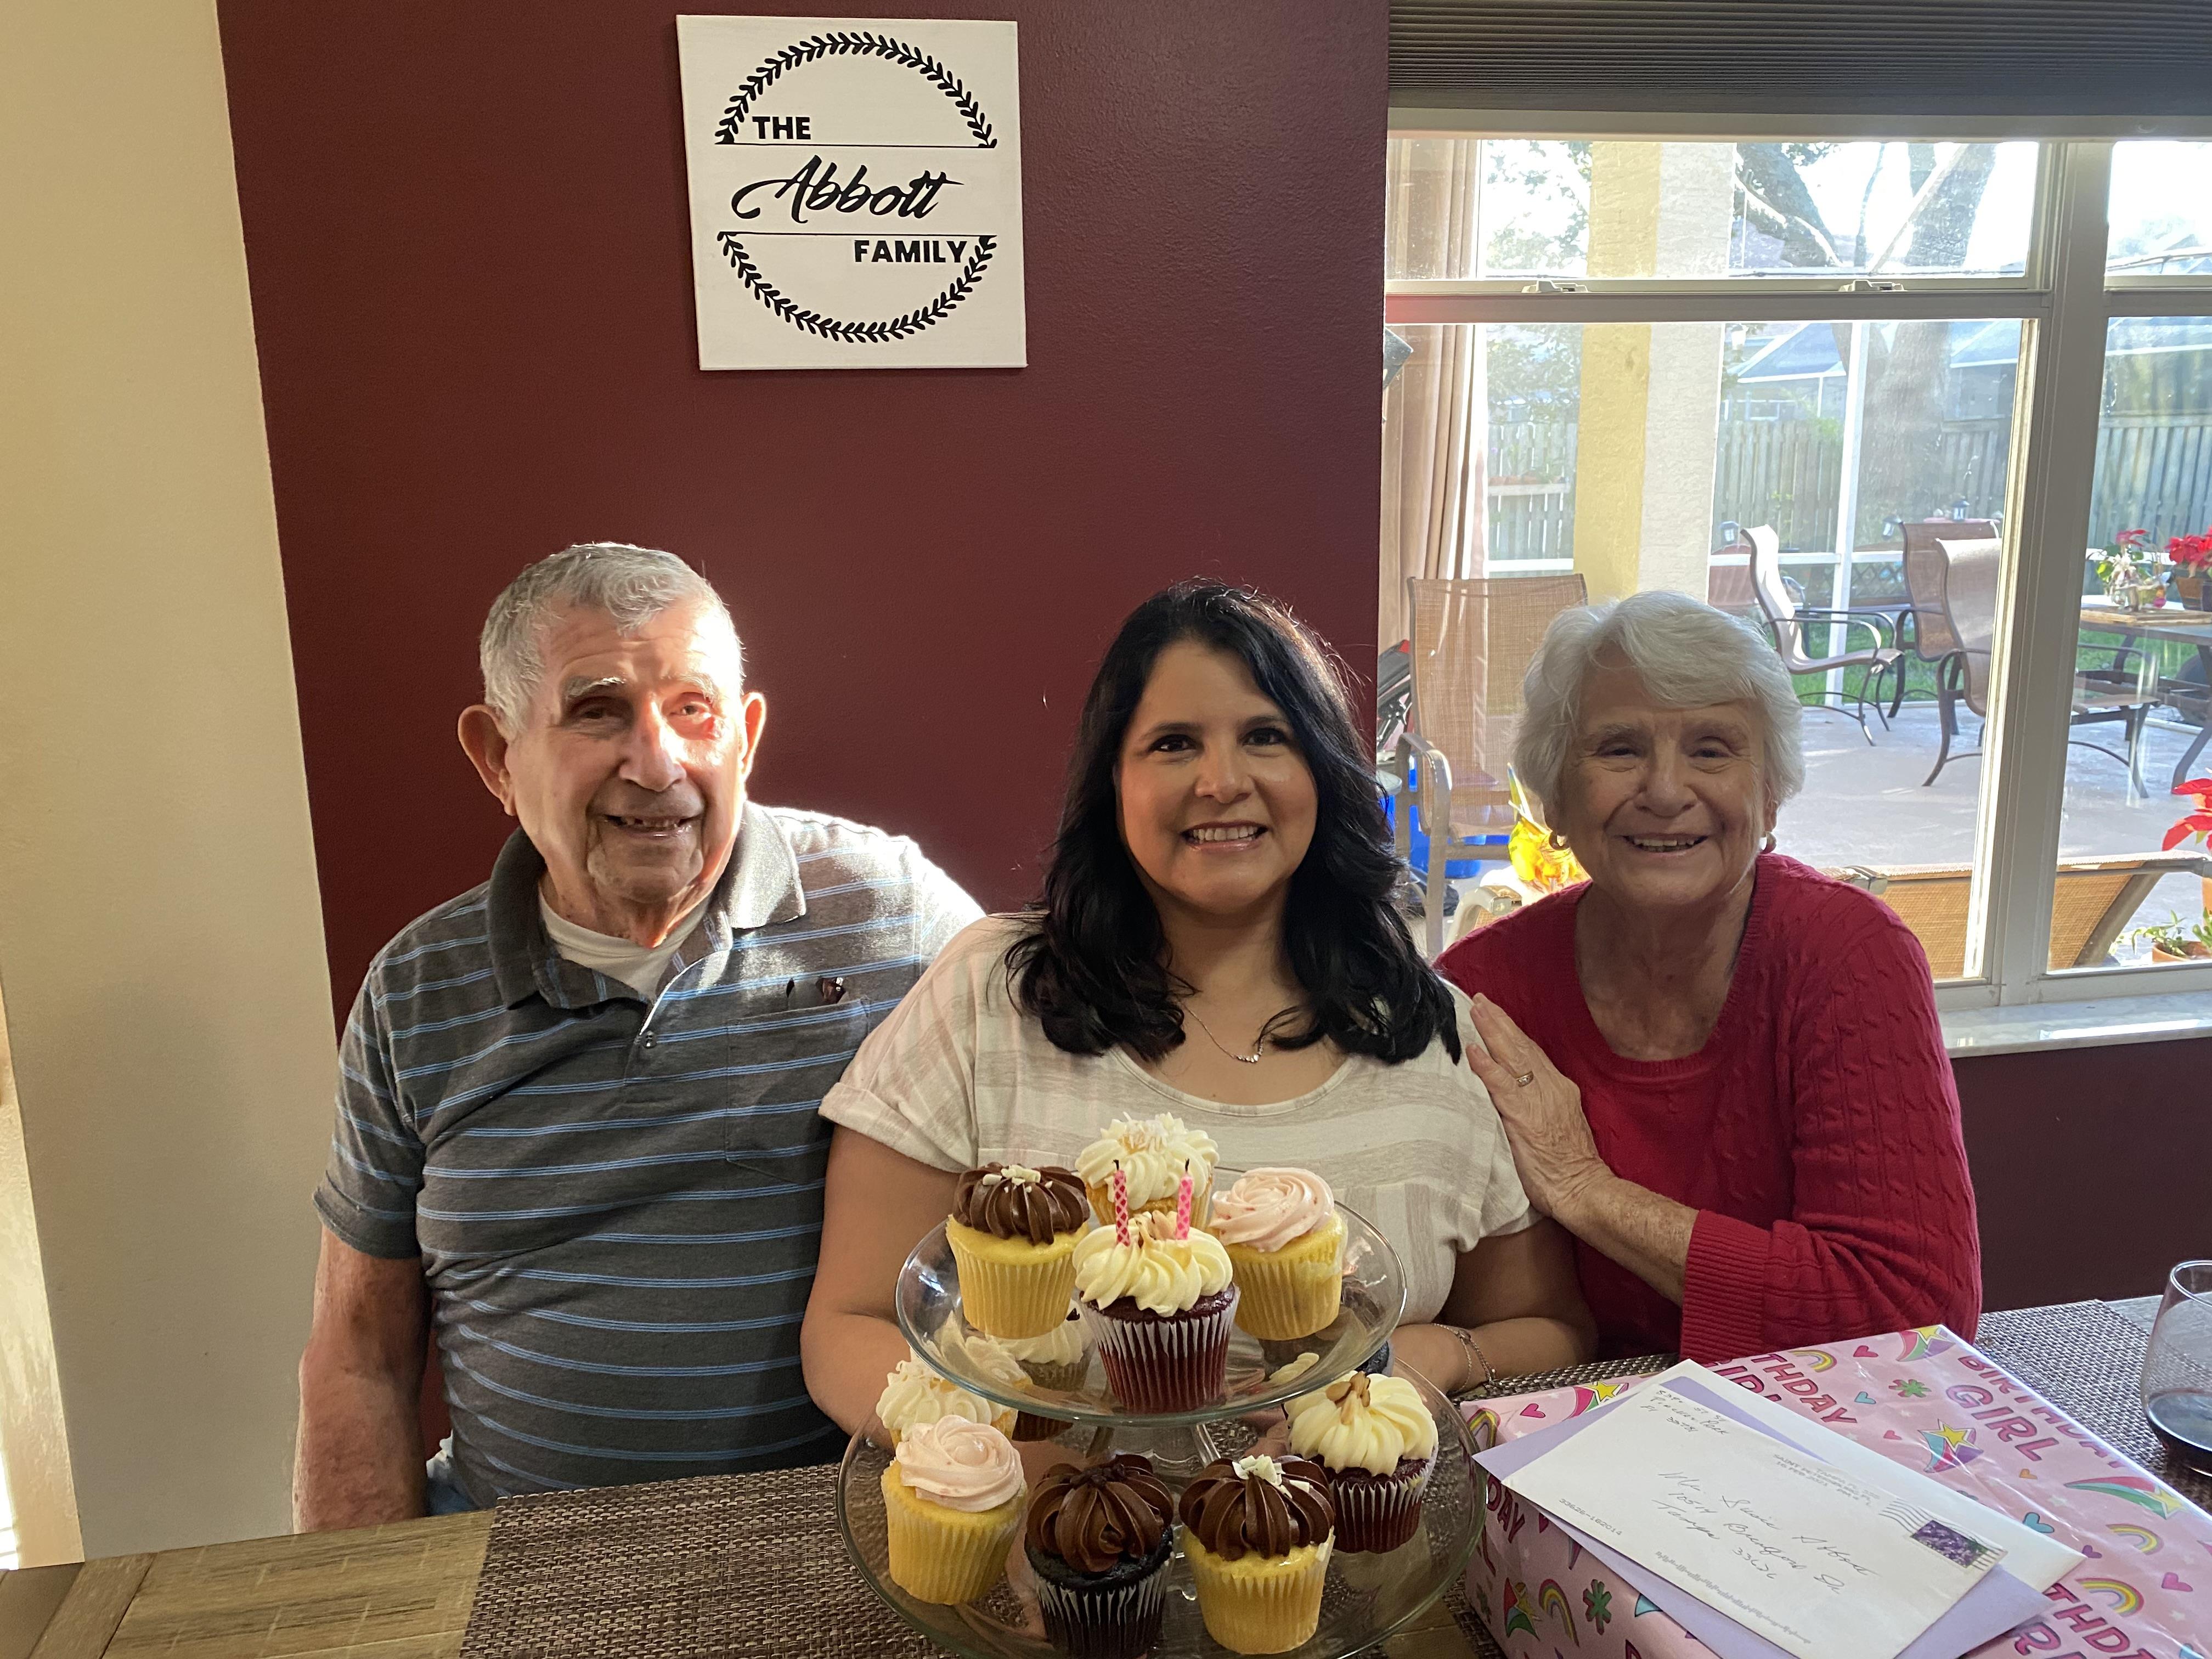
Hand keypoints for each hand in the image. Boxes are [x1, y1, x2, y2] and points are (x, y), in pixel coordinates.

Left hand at [1463, 994, 1610, 1221]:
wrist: (1583, 1189)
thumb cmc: (1569, 1168)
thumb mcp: (1557, 1126)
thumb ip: (1540, 1106)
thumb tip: (1519, 1095)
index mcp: (1559, 1090)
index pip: (1533, 1054)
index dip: (1513, 1033)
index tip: (1497, 1015)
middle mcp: (1551, 1088)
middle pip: (1522, 1047)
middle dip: (1500, 1022)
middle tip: (1480, 1000)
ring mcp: (1538, 1100)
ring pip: (1512, 1057)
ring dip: (1491, 1032)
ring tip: (1475, 1010)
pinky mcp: (1524, 1117)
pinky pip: (1501, 1085)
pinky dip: (1486, 1066)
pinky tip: (1472, 1050)